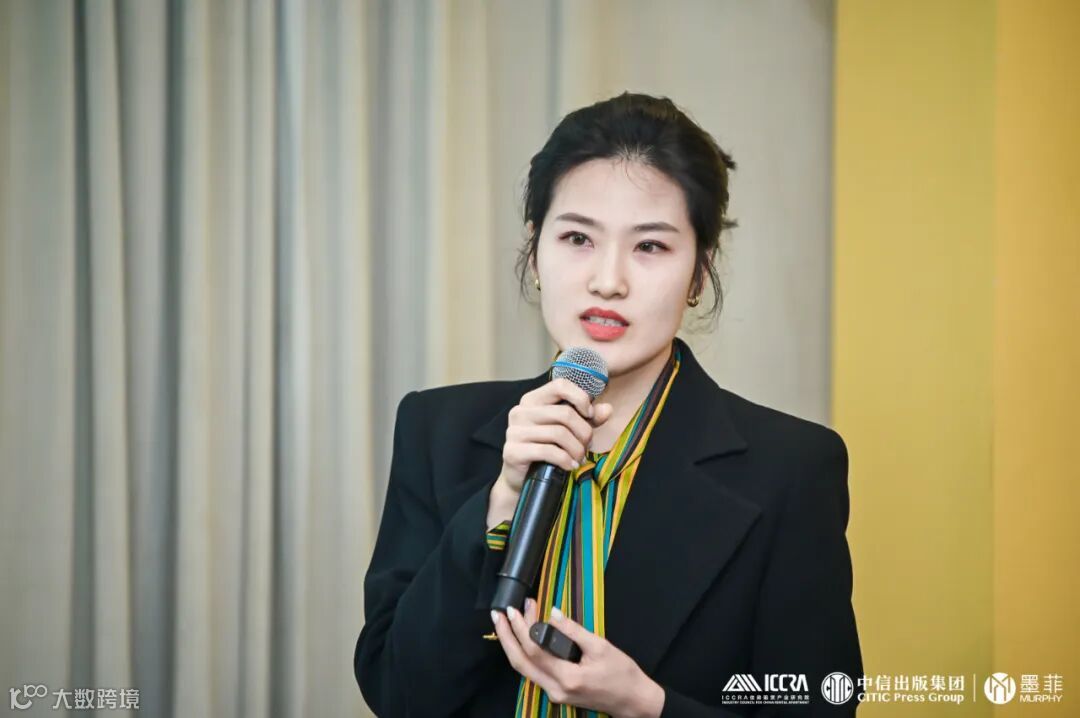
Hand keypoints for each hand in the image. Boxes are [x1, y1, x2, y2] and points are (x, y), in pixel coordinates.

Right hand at [488, 378, 613, 526]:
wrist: (522, 479)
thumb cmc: (546, 450)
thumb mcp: (569, 430)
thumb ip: (587, 418)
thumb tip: (607, 409)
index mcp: (532, 400)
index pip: (560, 385)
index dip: (580, 398)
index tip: (589, 415)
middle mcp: (520, 411)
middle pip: (564, 413)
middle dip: (583, 432)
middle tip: (587, 446)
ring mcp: (514, 431)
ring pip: (559, 433)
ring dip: (576, 449)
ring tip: (579, 458)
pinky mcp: (513, 451)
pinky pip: (548, 451)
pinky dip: (565, 460)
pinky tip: (571, 466)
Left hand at [491, 599, 664, 717]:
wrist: (634, 701)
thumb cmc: (622, 673)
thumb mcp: (600, 646)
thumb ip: (573, 630)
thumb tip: (553, 613)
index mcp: (567, 678)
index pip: (534, 651)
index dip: (521, 628)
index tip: (515, 609)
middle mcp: (555, 690)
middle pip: (520, 663)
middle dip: (506, 637)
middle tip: (498, 615)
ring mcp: (554, 694)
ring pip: (524, 669)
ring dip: (513, 645)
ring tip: (507, 623)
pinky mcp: (557, 693)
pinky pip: (534, 673)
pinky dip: (525, 654)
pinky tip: (521, 639)